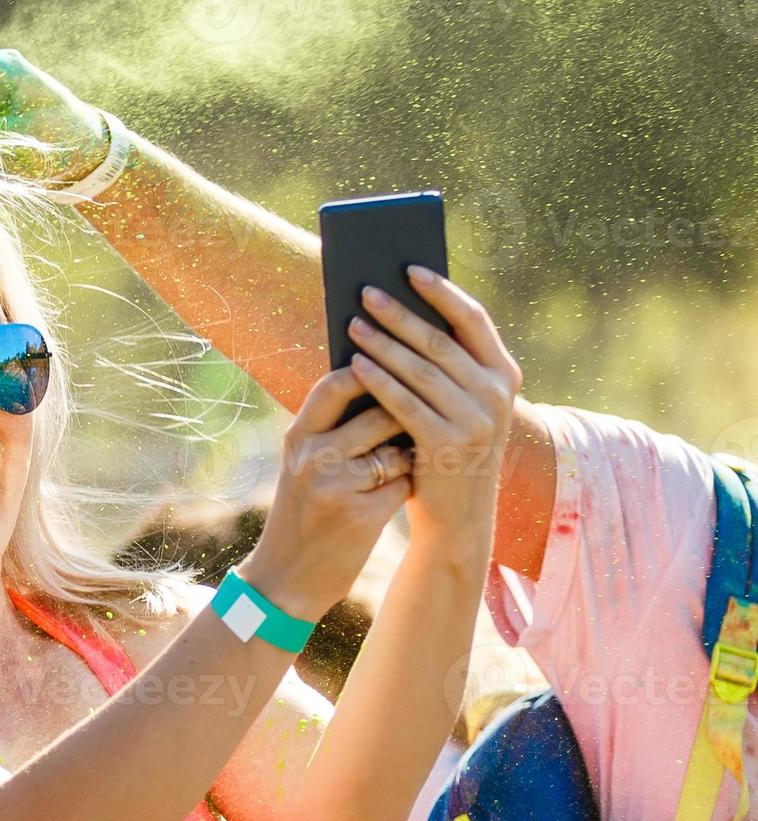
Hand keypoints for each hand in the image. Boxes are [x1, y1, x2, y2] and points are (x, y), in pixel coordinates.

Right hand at [245, 368, 414, 622]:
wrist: (286, 577)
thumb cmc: (302, 512)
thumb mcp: (302, 466)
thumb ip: (330, 430)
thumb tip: (382, 387)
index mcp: (297, 438)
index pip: (334, 385)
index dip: (369, 370)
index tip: (394, 363)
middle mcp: (312, 458)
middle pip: (377, 414)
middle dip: (404, 414)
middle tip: (421, 412)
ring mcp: (335, 487)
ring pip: (396, 451)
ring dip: (407, 455)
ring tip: (403, 462)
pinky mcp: (360, 515)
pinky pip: (402, 485)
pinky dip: (405, 488)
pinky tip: (394, 497)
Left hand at [348, 267, 521, 552]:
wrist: (455, 516)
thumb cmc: (446, 449)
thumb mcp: (457, 404)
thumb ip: (444, 366)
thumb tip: (396, 311)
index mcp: (504, 375)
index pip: (474, 320)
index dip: (441, 291)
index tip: (410, 268)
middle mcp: (497, 394)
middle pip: (440, 341)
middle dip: (399, 313)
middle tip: (365, 292)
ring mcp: (477, 420)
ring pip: (420, 369)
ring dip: (382, 343)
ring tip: (352, 324)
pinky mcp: (448, 444)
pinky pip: (404, 402)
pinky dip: (378, 380)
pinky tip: (354, 363)